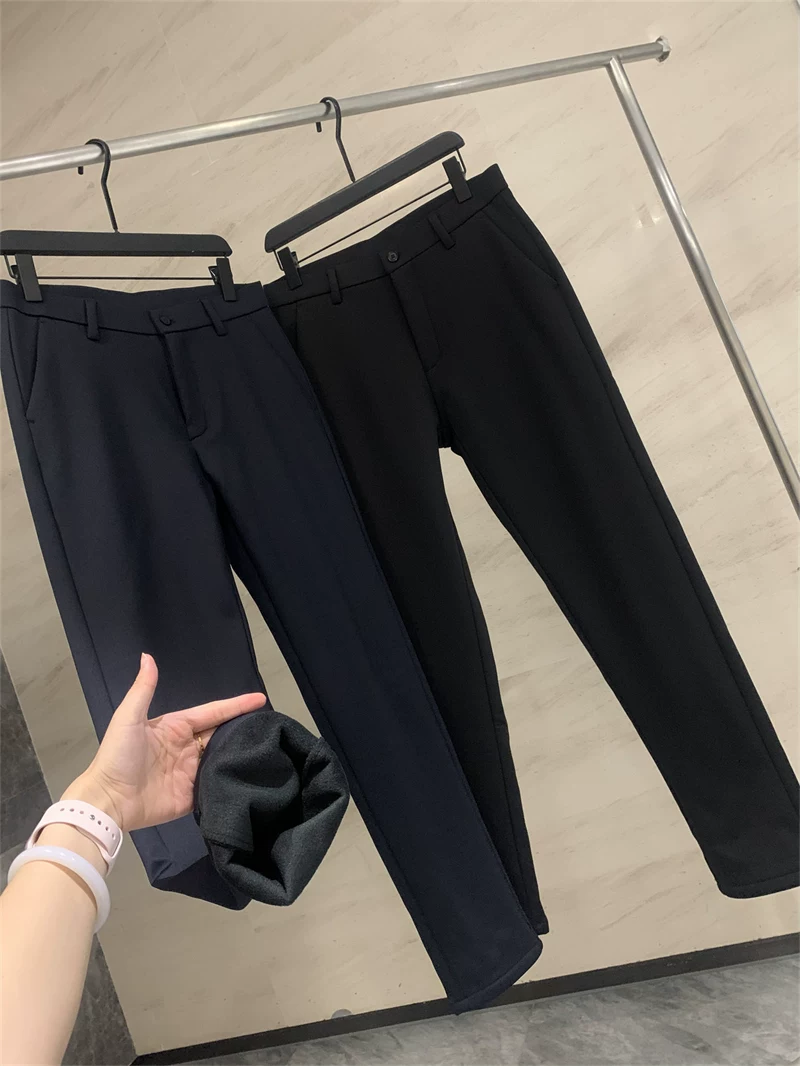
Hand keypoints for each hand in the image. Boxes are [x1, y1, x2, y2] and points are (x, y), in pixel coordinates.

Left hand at [66, 654, 265, 831]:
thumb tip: (148, 656)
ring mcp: (191, 772)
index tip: (261, 699)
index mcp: (175, 728)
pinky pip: (216, 784)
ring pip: (222, 758)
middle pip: (221, 734)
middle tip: (270, 724)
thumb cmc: (118, 756)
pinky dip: (231, 779)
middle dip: (243, 727)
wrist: (108, 801)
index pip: (212, 712)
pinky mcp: (192, 795)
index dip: (236, 705)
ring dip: (240, 752)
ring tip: (267, 747)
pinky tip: (250, 774)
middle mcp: (187, 748)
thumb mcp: (129, 718)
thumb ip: (143, 688)